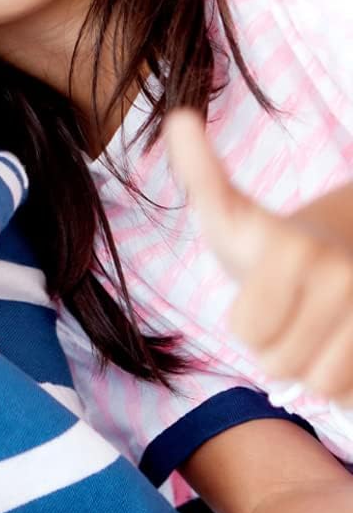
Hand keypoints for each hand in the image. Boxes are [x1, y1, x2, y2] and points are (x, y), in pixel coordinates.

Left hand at [165, 108, 352, 402]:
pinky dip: (341, 379)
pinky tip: (338, 344)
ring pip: (319, 384)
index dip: (244, 323)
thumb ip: (200, 171)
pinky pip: (349, 394)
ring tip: (313, 325)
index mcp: (292, 249)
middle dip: (275, 345)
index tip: (259, 289)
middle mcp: (342, 276)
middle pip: (280, 366)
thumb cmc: (264, 239)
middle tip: (287, 308)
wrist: (336, 248)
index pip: (247, 335)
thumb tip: (177, 118)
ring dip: (309, 366)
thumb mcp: (226, 208)